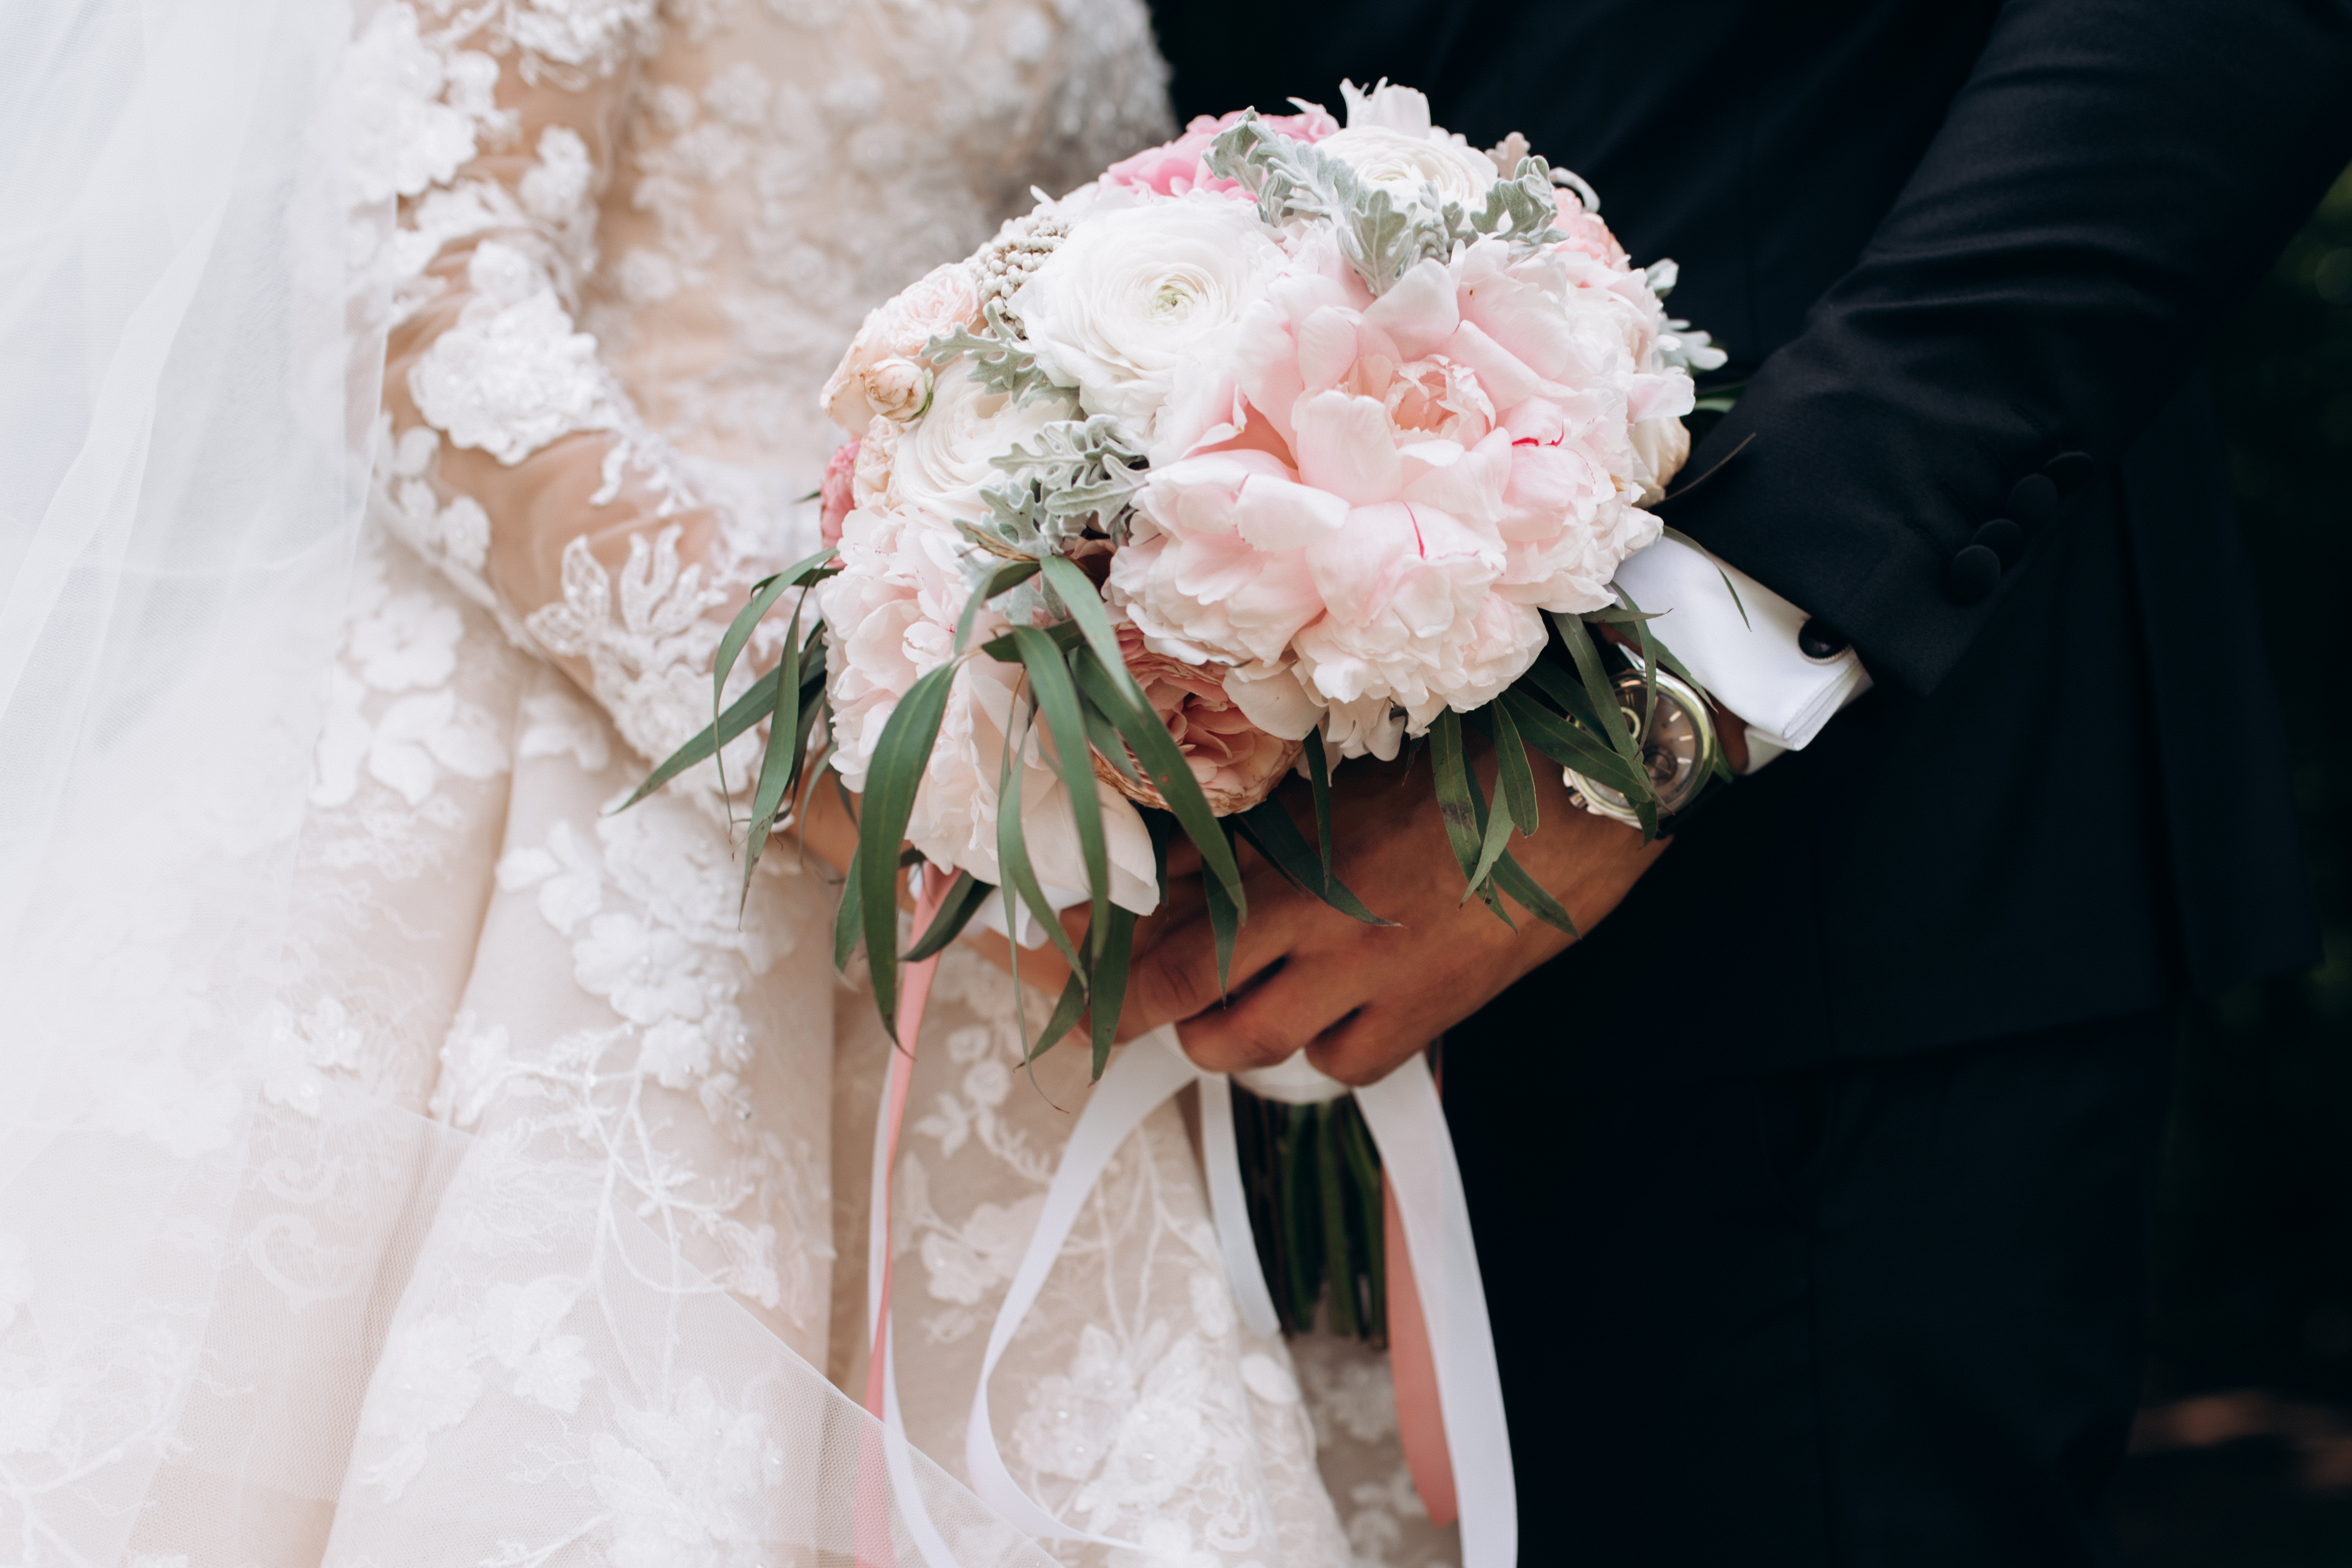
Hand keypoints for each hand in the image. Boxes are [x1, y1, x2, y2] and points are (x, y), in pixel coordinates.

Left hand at [1119, 739, 1668, 1085]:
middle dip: (1148, 1007)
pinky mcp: (1432, 1015)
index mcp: (1298, 864)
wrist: (1592, 792)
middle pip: (1192, 1004)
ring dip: (1224, 1032)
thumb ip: (1260, 828)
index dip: (1107, 965)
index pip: (1169, 936)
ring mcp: (1379, 983)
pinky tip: (1327, 1016)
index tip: (1066, 966)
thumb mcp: (1349, 781)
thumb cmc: (1475, 759)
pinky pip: (1345, 1065)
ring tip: (1227, 1003)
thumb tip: (1181, 857)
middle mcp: (1327, 935)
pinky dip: (1321, 1049)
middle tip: (1133, 993)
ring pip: (1256, 1048)